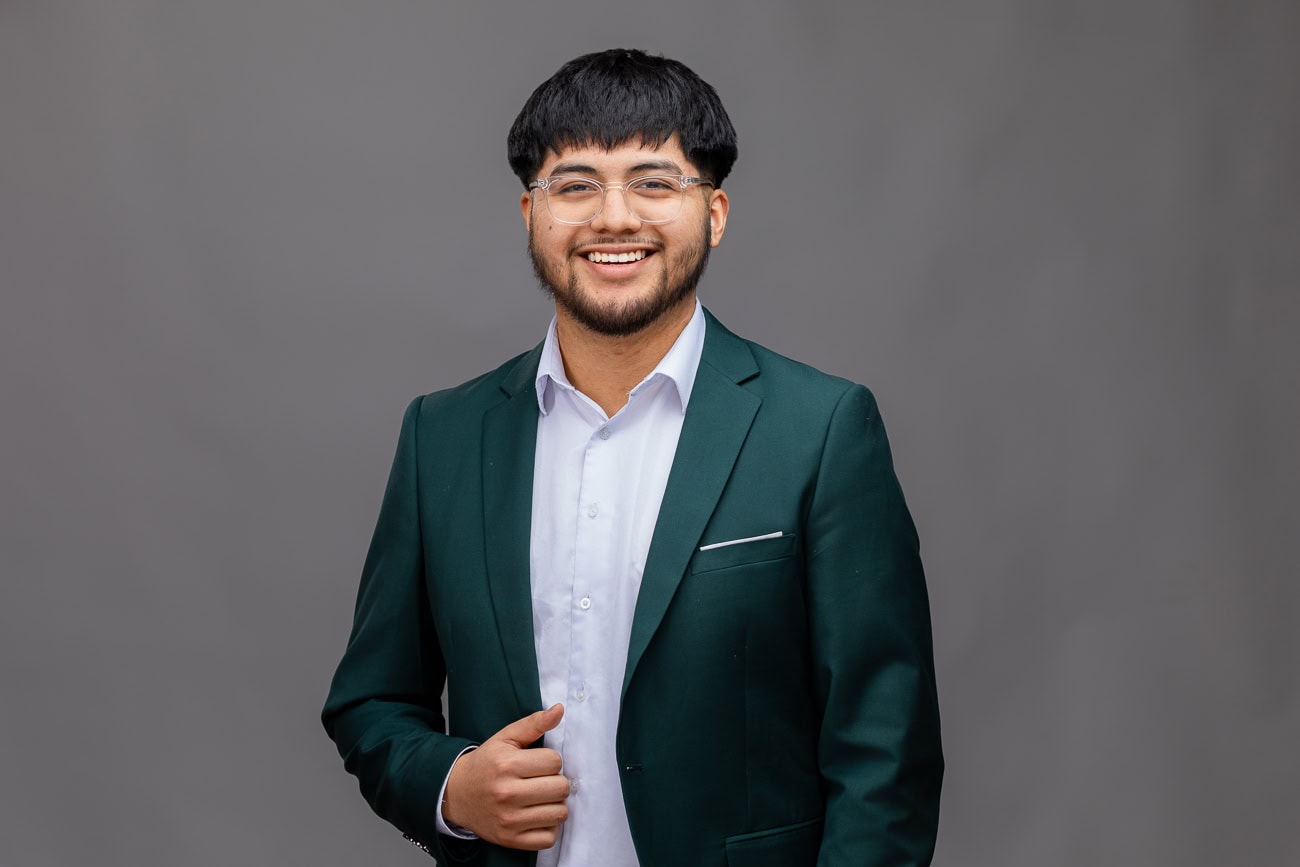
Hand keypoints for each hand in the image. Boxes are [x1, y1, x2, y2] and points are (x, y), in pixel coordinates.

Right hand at [443, 703, 568, 849]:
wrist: (455, 794)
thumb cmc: (485, 764)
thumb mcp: (505, 738)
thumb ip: (533, 723)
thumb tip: (560, 709)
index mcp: (507, 765)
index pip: (555, 762)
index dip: (550, 761)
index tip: (538, 764)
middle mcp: (507, 793)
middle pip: (560, 787)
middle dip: (555, 782)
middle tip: (541, 781)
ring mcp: (509, 820)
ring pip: (559, 813)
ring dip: (555, 805)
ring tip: (540, 798)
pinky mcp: (510, 839)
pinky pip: (549, 838)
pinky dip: (548, 827)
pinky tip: (537, 816)